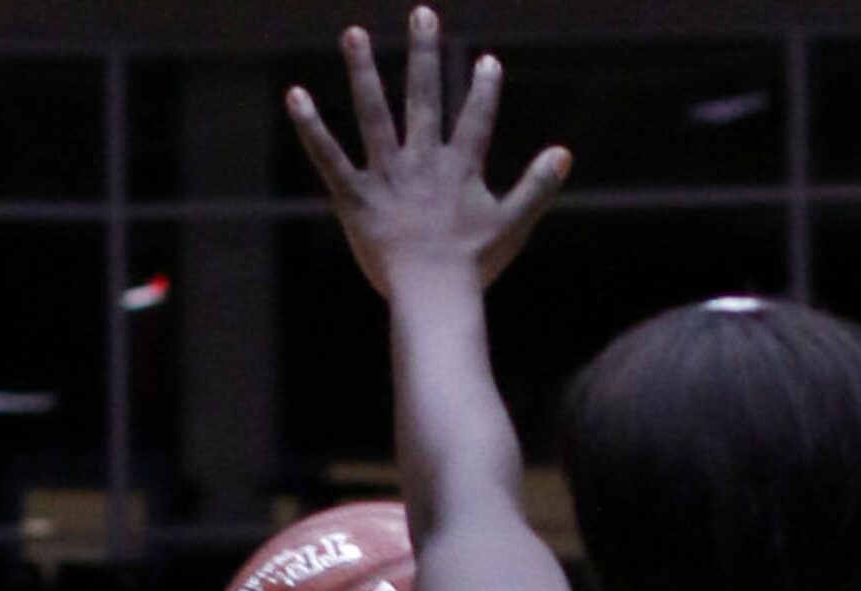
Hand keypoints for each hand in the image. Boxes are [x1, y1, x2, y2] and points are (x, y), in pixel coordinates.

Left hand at [290, 9, 569, 297]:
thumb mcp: (512, 224)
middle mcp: (422, 160)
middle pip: (423, 96)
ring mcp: (387, 175)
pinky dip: (311, 127)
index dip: (483, 90)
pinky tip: (296, 95)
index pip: (475, 118)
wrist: (433, 293)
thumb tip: (565, 153)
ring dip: (363, 70)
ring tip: (353, 33)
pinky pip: (329, 156)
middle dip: (424, 53)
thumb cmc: (472, 266)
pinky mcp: (356, 197)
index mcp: (459, 166)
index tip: (488, 62)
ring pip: (374, 113)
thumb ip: (537, 187)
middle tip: (421, 14)